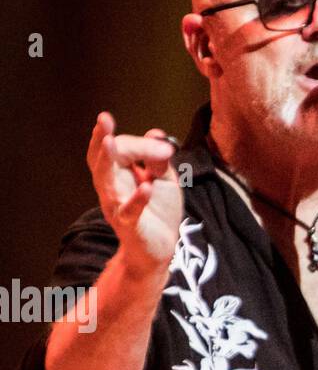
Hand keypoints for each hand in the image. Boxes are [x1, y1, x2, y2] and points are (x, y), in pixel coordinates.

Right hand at [86, 111, 183, 271]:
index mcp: (118, 173)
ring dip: (108, 160)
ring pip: (107, 180)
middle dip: (102, 138)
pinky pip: (130, 211)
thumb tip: (155, 132)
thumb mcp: (163, 179)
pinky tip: (146, 187)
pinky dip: (138, 199)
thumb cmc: (158, 212)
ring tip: (110, 141)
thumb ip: (158, 158)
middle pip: (105, 159)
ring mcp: (117, 206)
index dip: (138, 142)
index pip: (121, 149)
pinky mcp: (130, 225)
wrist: (160, 249)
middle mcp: (111, 187)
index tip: (160, 141)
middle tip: (103, 119)